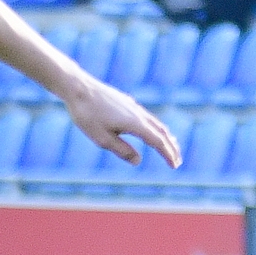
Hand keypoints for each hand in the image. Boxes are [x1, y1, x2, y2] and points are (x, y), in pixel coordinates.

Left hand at [62, 81, 182, 168]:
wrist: (78, 88)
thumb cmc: (87, 115)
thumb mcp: (102, 139)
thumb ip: (122, 150)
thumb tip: (138, 161)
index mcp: (135, 123)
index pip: (158, 141)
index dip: (168, 154)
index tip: (175, 166)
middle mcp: (138, 114)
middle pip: (161, 132)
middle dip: (171, 147)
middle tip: (177, 160)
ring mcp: (133, 107)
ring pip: (155, 123)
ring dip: (165, 136)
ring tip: (170, 146)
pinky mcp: (126, 103)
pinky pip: (147, 117)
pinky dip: (155, 127)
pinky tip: (150, 130)